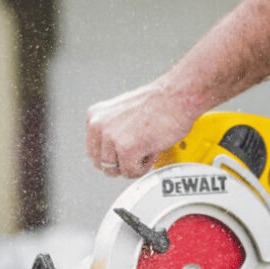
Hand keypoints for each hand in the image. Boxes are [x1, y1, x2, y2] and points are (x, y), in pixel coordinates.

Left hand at [85, 78, 200, 178]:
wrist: (176, 96)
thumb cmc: (157, 102)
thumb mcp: (122, 112)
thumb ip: (112, 130)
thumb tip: (112, 150)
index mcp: (95, 116)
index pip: (93, 150)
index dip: (112, 155)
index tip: (124, 153)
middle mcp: (98, 125)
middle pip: (102, 163)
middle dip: (120, 163)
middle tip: (137, 154)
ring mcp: (111, 137)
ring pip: (115, 170)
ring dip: (132, 165)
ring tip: (146, 150)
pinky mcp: (126, 150)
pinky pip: (130, 172)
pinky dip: (143, 168)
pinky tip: (151, 152)